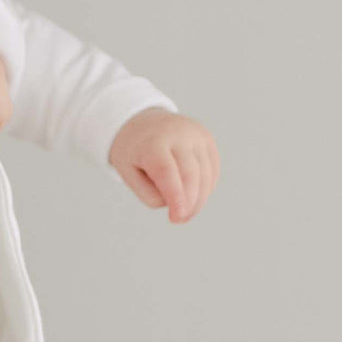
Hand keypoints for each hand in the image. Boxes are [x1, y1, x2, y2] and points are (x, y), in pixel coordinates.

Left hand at [109, 108, 219, 222]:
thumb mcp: (128, 173)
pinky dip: (206, 187)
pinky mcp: (207, 139)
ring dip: (199, 199)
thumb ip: (149, 193)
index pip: (167, 172)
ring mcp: (196, 134)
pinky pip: (212, 169)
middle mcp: (178, 134)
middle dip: (188, 203)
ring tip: (185, 212)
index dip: (175, 198)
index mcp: (152, 142)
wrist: (143, 122)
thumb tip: (177, 205)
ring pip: (205, 174)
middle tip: (179, 219)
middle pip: (190, 175)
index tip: (176, 218)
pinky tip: (194, 195)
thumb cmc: (134, 152)